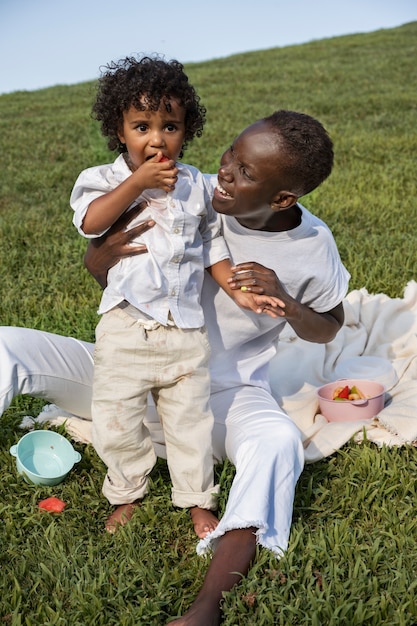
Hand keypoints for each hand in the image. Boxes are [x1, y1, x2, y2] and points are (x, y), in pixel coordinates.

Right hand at [84, 201, 154, 287]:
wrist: (93, 263)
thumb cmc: (98, 247)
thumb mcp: (100, 234)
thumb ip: (108, 226)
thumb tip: (114, 216)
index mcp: (108, 228)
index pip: (117, 214)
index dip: (125, 205)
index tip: (133, 196)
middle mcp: (112, 233)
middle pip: (126, 219)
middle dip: (136, 211)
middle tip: (146, 203)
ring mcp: (116, 243)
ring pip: (131, 233)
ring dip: (142, 227)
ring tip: (152, 222)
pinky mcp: (119, 253)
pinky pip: (132, 250)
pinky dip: (140, 249)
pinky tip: (148, 247)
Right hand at [132, 152, 178, 192]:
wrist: (138, 181)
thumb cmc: (142, 171)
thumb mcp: (148, 162)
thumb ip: (155, 158)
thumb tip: (161, 152)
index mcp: (157, 167)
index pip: (168, 164)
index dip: (172, 162)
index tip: (171, 162)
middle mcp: (160, 174)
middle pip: (173, 173)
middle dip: (176, 170)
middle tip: (174, 169)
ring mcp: (160, 181)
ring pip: (172, 181)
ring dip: (175, 179)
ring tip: (174, 176)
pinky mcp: (160, 187)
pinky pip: (168, 189)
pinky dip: (172, 188)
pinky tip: (172, 184)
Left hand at [228, 262, 344, 342]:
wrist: (288, 305)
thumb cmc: (276, 295)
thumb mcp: (269, 284)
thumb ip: (260, 278)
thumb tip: (248, 273)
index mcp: (269, 272)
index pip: (254, 264)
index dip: (242, 266)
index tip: (232, 269)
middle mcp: (270, 276)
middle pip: (252, 271)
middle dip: (238, 275)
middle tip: (229, 279)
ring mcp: (271, 284)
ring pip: (253, 279)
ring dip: (241, 282)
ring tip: (232, 285)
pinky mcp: (271, 292)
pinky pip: (259, 288)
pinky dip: (250, 288)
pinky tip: (242, 290)